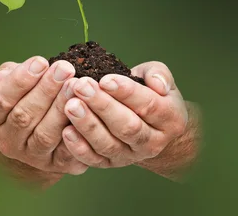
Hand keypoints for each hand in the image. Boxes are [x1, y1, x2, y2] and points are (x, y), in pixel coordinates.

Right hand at [0, 56, 87, 177]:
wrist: (48, 130)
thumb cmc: (31, 96)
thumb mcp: (17, 82)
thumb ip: (11, 74)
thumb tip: (10, 72)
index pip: (0, 100)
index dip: (20, 80)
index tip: (41, 61)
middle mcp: (7, 141)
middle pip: (24, 116)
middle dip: (46, 90)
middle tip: (65, 68)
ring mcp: (31, 156)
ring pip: (44, 135)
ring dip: (60, 108)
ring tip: (75, 85)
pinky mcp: (55, 165)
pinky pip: (66, 153)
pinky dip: (76, 134)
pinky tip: (86, 113)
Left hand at [61, 61, 188, 168]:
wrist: (150, 123)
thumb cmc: (151, 92)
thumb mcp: (159, 77)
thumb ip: (158, 74)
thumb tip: (157, 84)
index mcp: (170, 118)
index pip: (149, 106)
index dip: (127, 93)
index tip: (105, 79)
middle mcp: (153, 142)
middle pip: (127, 126)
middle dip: (102, 106)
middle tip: (82, 86)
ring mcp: (132, 156)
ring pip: (109, 144)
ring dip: (88, 125)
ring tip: (70, 105)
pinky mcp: (112, 163)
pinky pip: (94, 159)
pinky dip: (79, 148)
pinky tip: (66, 130)